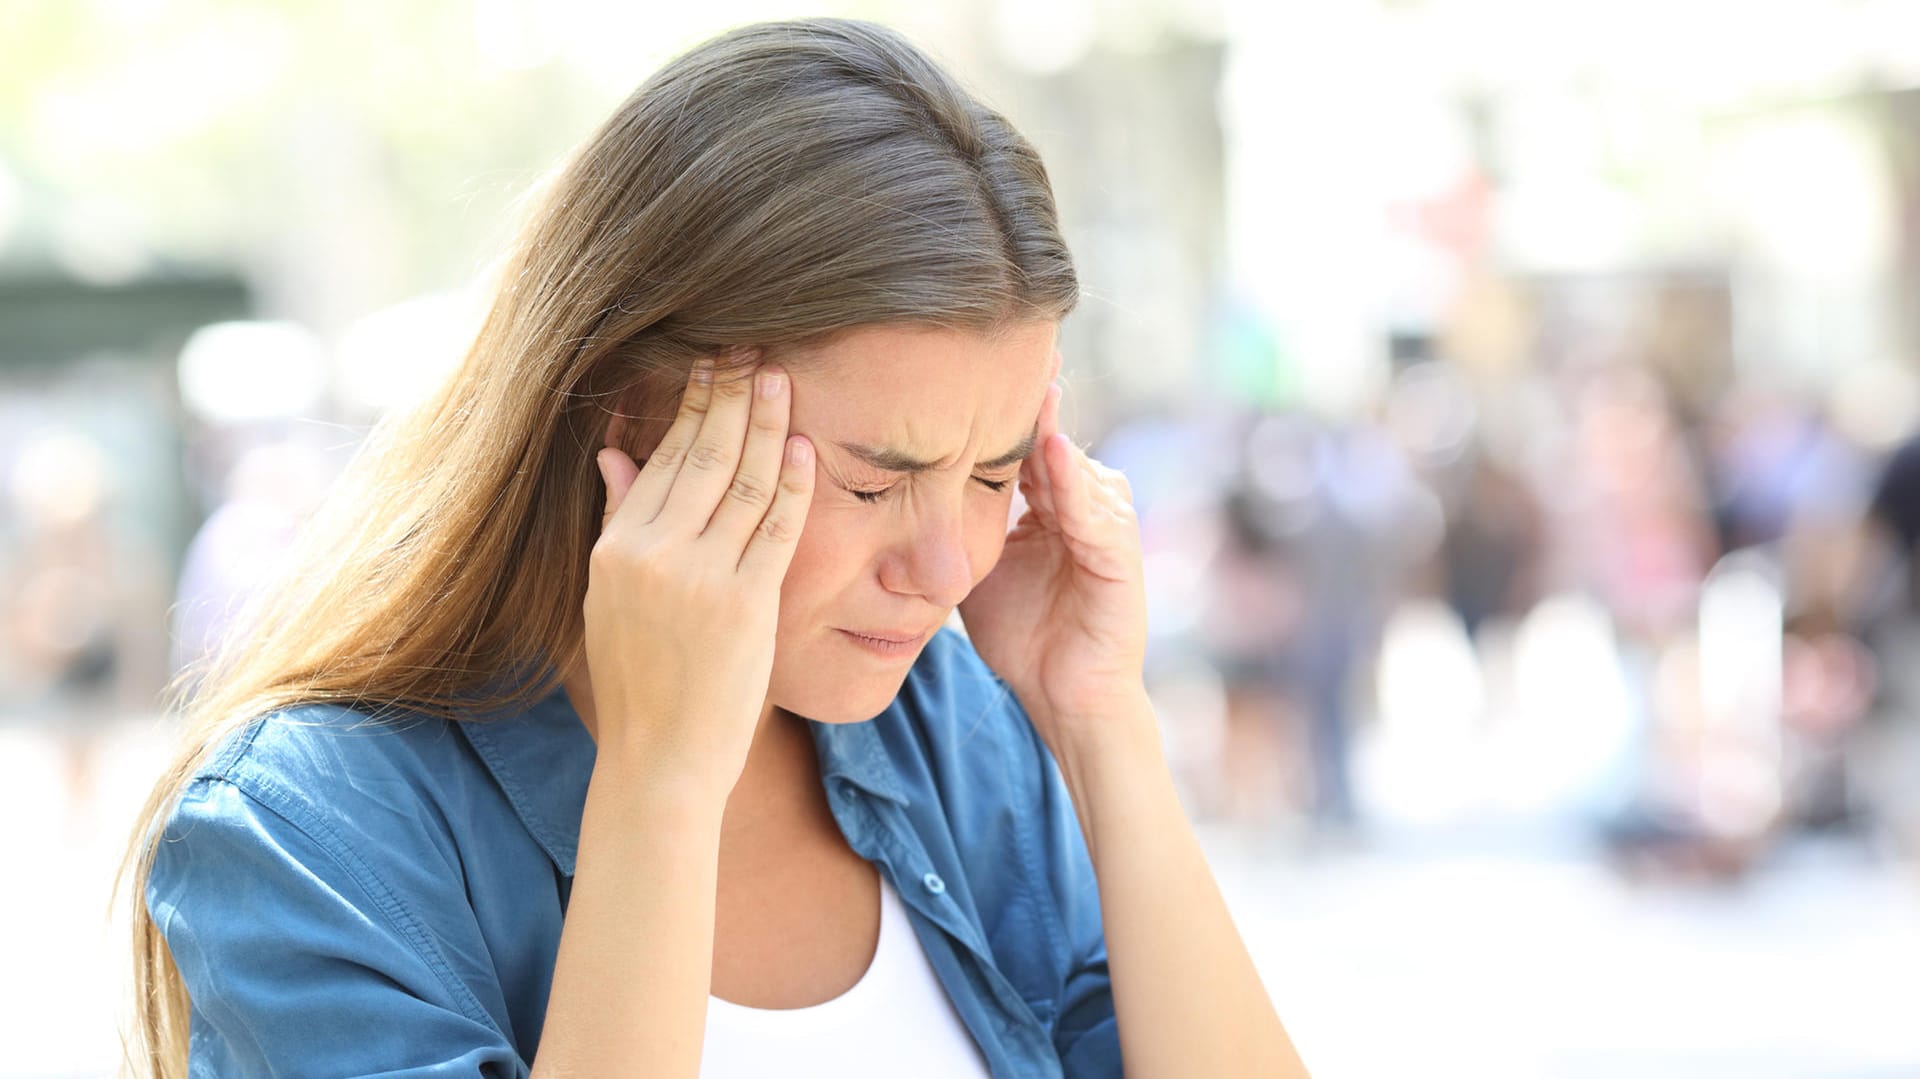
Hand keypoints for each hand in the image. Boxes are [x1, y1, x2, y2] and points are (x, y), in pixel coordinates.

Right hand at [582, 353, 813, 803]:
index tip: (709, 365)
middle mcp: (653, 556)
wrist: (661, 759)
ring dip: (763, 423)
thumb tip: (614, 452)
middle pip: (700, 457)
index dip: (689, 408)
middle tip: (750, 346)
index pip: (660, 460)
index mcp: (615, 550)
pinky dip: (791, 482)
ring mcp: (701, 578)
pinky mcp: (746, 604)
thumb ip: (617, 522)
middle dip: (728, 396)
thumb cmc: (640, 682)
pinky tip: (801, 444)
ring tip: (778, 375)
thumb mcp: (608, 599)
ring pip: (740, 482)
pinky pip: (774, 528)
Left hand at [958, 360, 1148, 755]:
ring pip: (1076, 469)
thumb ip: (951, 527)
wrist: (1063, 696)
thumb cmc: (1021, 635)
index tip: (966, 360)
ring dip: (1052, 432)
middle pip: (1053, 443)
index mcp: (1048, 505)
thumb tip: (894, 493)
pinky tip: (1053, 455)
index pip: (1021, 444)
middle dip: (1032, 400)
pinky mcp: (1122, 562)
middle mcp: (1082, 506)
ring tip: (1030, 387)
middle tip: (1008, 345)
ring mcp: (1106, 530)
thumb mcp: (976, 568)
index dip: (996, 408)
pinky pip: (1098, 516)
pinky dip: (1075, 485)